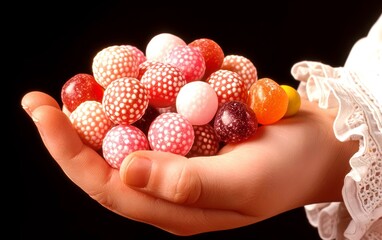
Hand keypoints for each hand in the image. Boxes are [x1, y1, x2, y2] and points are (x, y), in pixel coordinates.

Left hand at [21, 91, 356, 235]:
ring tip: (81, 84)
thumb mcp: (245, 183)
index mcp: (175, 209)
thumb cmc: (287, 170)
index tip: (42, 114)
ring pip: (126, 138)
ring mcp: (178, 161)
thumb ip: (187, 184)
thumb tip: (124, 171)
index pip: (107, 187)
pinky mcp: (190, 138)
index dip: (68, 153)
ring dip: (100, 112)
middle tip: (42, 98)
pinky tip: (130, 78)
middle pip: (106, 163)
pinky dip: (137, 98)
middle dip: (71, 131)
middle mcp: (168, 187)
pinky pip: (153, 119)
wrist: (315, 148)